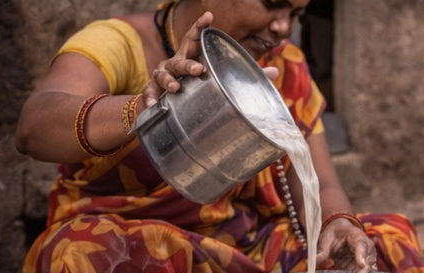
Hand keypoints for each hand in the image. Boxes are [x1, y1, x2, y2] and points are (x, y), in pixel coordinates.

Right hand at [142, 12, 278, 107]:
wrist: (165, 104)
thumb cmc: (194, 87)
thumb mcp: (217, 79)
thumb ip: (242, 75)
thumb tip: (273, 71)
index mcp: (192, 58)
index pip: (195, 40)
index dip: (201, 27)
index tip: (209, 16)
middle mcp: (176, 63)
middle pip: (181, 58)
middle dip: (188, 63)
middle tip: (200, 69)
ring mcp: (163, 76)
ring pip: (163, 73)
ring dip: (169, 80)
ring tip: (176, 88)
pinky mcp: (153, 91)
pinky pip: (150, 93)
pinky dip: (151, 99)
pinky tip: (154, 105)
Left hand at [320, 218, 376, 272]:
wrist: (339, 235)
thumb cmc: (335, 234)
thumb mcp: (326, 238)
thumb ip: (322, 249)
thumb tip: (312, 261)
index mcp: (357, 236)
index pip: (361, 245)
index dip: (362, 255)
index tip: (361, 264)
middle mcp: (366, 248)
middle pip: (368, 260)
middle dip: (364, 271)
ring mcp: (366, 259)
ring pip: (367, 269)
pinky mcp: (360, 268)